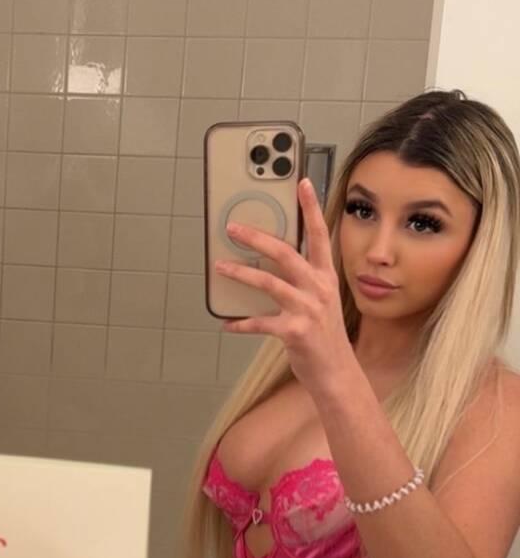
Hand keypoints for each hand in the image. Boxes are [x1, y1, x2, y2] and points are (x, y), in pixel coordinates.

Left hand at [213, 176, 353, 391]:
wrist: (337, 374)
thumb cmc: (324, 336)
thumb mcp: (320, 301)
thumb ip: (303, 279)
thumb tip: (269, 260)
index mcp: (326, 277)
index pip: (321, 235)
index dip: (312, 208)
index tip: (302, 183)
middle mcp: (318, 288)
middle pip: (285, 253)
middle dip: (257, 237)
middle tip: (232, 228)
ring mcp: (307, 309)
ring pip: (268, 282)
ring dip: (240, 273)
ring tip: (220, 267)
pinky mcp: (295, 331)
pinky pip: (259, 322)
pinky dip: (240, 323)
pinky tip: (227, 324)